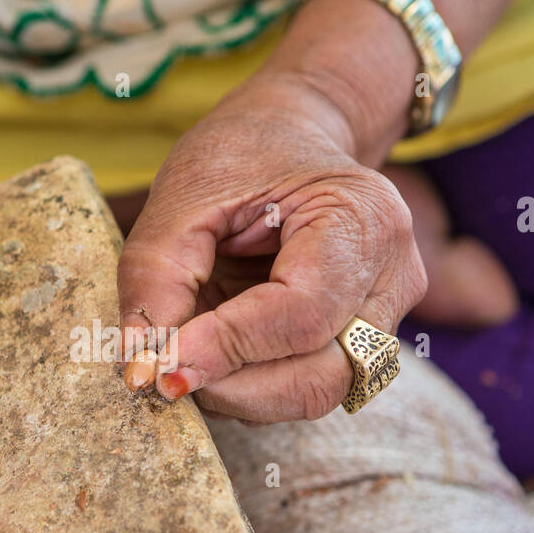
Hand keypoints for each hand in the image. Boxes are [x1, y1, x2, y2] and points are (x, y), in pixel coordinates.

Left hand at [118, 72, 426, 422]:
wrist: (294, 138)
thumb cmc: (244, 153)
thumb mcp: (185, 194)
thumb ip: (158, 276)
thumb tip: (141, 365)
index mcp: (364, 219)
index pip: (301, 314)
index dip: (227, 349)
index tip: (162, 366)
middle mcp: (392, 277)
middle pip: (318, 376)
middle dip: (231, 387)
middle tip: (165, 372)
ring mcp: (385, 317)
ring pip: (314, 394)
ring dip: (237, 391)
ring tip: (187, 352)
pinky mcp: (363, 345)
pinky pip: (306, 387)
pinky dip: (251, 384)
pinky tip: (215, 352)